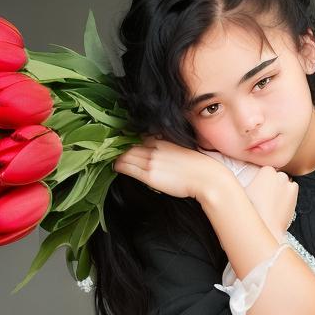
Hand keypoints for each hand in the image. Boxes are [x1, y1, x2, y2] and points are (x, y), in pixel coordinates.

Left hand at [112, 136, 235, 199]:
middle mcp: (155, 147)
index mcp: (163, 139)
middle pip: (129, 144)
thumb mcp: (181, 148)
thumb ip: (167, 146)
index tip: (121, 141)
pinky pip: (129, 168)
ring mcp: (151, 161)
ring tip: (110, 158)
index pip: (139, 136)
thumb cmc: (198, 166)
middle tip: (107, 149)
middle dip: (118, 146)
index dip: (128, 139)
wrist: (206, 178)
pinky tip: (115, 166)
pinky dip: (119, 165)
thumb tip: (156, 146)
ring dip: (117, 156)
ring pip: (126, 155)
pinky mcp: (150, 175)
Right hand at [243, 166, 297, 236]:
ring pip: (284, 183)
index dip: (259, 180)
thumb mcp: (239, 193)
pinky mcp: (295, 196)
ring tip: (269, 202)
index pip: (264, 171)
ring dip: (279, 189)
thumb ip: (239, 182)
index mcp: (266, 171)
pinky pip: (291, 191)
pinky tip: (277, 205)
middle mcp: (280, 175)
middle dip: (270, 184)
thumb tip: (234, 179)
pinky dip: (286, 195)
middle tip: (261, 196)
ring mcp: (289, 185)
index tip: (255, 189)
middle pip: (275, 176)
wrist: (265, 227)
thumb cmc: (251, 212)